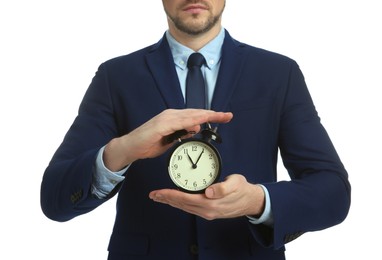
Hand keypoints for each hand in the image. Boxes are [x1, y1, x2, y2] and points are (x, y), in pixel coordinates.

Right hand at [103, 109, 232, 170]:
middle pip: (196, 113)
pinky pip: (178, 122)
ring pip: (190, 115)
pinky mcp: (160, 124)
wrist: (130, 147)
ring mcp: (165, 118)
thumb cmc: (148, 144)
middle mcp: (171, 115)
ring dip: (205, 115)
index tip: (224, 117)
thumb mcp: (170, 141)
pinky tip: (200, 122)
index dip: (211, 116)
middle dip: (213, 114)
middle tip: (228, 115)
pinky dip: (190, 121)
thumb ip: (182, 134)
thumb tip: (195, 128)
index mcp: (174, 119)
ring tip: (219, 116)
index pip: (195, 115)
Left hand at [149, 174, 264, 219]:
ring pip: (184, 207)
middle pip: (181, 204)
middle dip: (166, 199)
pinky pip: (189, 208)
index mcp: (211, 203)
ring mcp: (207, 212)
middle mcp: (207, 210)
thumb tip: (210, 192)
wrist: (250, 201)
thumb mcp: (235, 184)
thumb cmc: (242, 190)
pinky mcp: (208, 211)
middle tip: (153, 195)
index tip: (159, 192)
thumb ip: (223, 188)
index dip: (170, 195)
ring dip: (170, 202)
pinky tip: (175, 200)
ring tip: (159, 197)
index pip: (185, 199)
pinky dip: (179, 203)